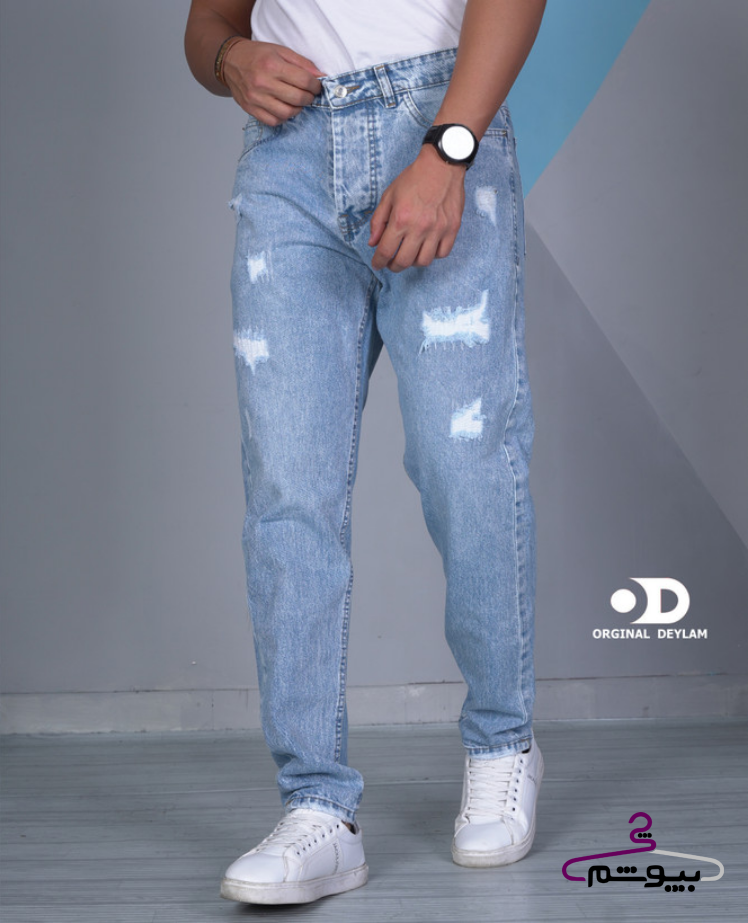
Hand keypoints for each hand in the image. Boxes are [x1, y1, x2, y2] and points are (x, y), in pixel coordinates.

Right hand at [222, 39, 325, 125]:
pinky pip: (273, 121)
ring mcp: (255, 98)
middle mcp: (262, 82)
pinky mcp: (250, 109)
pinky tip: (284, 108)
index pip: (304, 81)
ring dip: (297, 109)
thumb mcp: (280, 51)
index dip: (315, 86)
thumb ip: (302, 63)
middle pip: (298, 98)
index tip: (316, 86)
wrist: (230, 61)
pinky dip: (283, 117)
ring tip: (296, 102)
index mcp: (271, 65)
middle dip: (309, 98)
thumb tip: (321, 76)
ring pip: (287, 113)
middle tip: (309, 95)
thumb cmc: (257, 55)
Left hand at [369, 144, 465, 271]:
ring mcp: (438, 230)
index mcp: (400, 219)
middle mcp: (419, 227)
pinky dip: (433, 255)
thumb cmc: (414, 179)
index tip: (377, 264)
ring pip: (424, 261)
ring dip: (413, 262)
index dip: (378, 262)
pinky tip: (427, 247)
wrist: (441, 165)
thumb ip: (378, 221)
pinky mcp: (452, 228)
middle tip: (391, 263)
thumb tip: (373, 243)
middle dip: (393, 266)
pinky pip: (442, 253)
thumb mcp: (389, 195)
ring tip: (409, 254)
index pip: (385, 251)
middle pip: (404, 261)